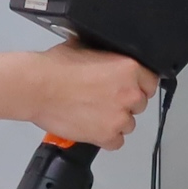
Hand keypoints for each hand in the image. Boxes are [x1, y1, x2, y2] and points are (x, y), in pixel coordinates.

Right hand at [29, 44, 158, 151]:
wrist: (37, 88)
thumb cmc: (55, 67)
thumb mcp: (86, 46)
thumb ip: (105, 54)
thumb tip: (106, 55)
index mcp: (129, 68)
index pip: (150, 81)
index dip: (137, 85)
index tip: (126, 88)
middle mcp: (130, 93)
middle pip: (140, 104)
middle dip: (125, 102)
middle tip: (104, 99)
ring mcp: (119, 117)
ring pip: (129, 124)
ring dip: (115, 120)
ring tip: (94, 113)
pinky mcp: (106, 136)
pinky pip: (116, 142)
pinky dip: (106, 138)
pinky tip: (92, 127)